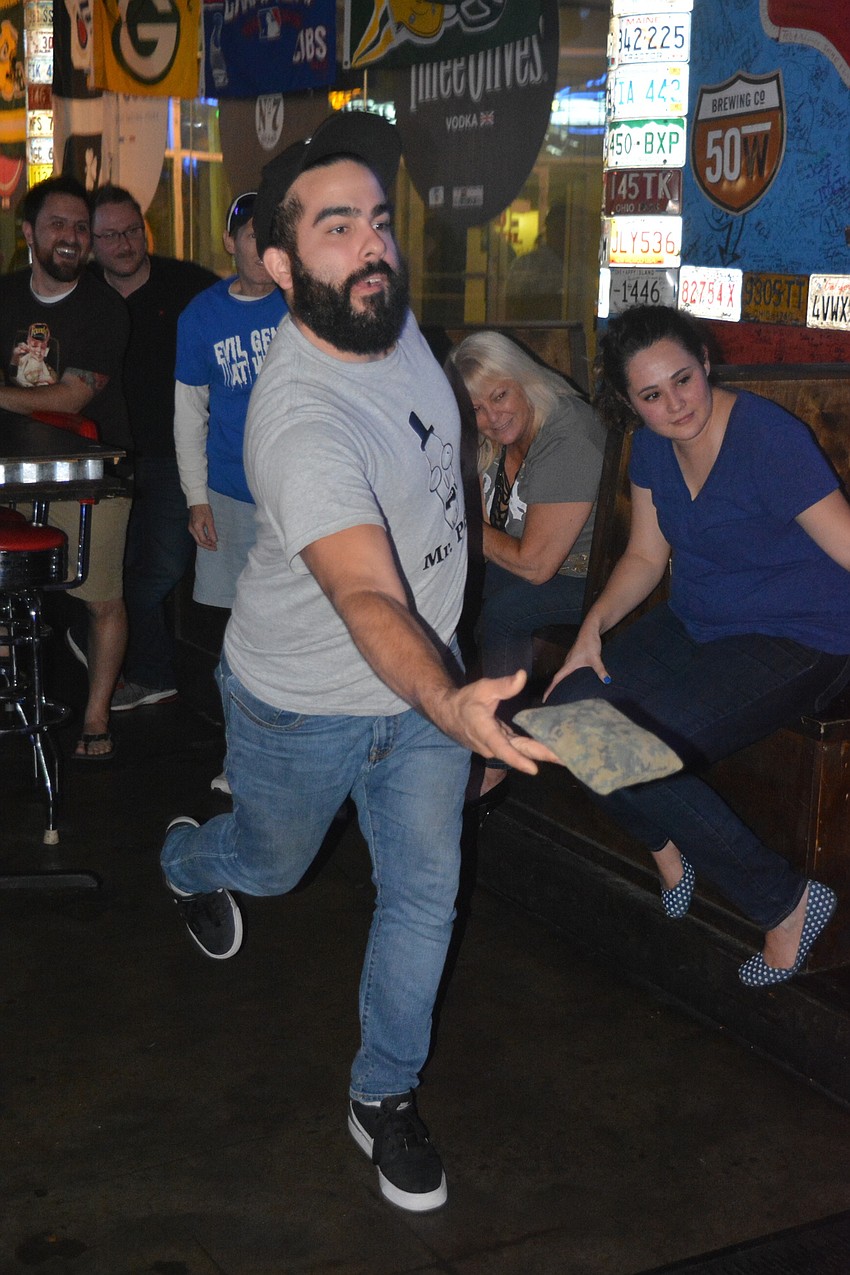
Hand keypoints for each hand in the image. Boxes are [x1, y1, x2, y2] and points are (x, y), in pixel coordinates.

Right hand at [189, 503, 216, 549]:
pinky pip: (196, 536)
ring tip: (212, 544)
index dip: (210, 545)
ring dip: (205, 543)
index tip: (216, 546)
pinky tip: (207, 539)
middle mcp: (192, 529)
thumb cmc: (204, 509)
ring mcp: (191, 528)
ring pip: (197, 539)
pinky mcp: (191, 526)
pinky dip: (202, 539)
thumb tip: (215, 541)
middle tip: (214, 548)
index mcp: (197, 528)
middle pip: (199, 542)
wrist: (197, 502)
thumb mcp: (210, 520)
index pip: (203, 540)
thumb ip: (212, 531)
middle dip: (207, 546)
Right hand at [436, 671, 559, 773]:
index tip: (533, 769)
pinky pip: (518, 750)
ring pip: (520, 752)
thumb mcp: (483, 688)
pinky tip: (551, 749)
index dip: (517, 759)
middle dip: (542, 756)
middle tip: (566, 758)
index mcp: (485, 731)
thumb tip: (522, 676)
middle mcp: (491, 745)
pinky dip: (534, 750)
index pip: (502, 748)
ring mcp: (495, 748)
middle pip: (519, 753)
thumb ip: (503, 685)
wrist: (448, 714)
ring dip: (541, 754)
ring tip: (565, 755)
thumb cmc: (465, 700)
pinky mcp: (500, 746)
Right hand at [544, 624, 609, 698]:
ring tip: (557, 695)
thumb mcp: (595, 658)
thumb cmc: (590, 643)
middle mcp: (567, 663)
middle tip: (548, 701)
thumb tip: (607, 681)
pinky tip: (570, 682)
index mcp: (568, 664)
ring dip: (558, 683)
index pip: (556, 679)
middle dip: (551, 689)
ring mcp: (570, 660)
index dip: (549, 690)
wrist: (590, 630)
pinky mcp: (574, 658)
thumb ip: (600, 670)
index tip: (544, 699)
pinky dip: (564, 678)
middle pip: (556, 678)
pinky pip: (566, 670)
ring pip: (561, 674)